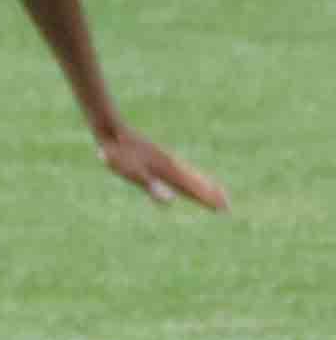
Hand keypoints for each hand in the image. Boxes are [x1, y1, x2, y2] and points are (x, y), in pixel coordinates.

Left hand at [97, 125, 227, 210]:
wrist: (111, 130)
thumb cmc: (119, 154)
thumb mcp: (132, 173)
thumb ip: (151, 186)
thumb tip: (170, 201)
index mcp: (168, 170)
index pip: (193, 188)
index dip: (207, 199)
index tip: (224, 209)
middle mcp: (172, 164)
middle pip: (196, 181)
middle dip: (211, 193)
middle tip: (227, 206)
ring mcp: (166, 159)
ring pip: (190, 174)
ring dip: (203, 184)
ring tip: (215, 192)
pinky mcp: (158, 157)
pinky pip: (180, 169)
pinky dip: (191, 176)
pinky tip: (189, 178)